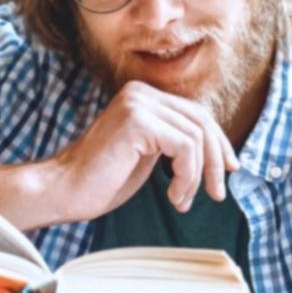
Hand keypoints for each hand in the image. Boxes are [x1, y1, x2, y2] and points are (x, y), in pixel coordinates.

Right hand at [49, 81, 238, 221]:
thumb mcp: (147, 155)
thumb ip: (172, 143)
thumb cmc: (101, 181)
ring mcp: (138, 103)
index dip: (218, 143)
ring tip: (181, 200)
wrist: (63, 191)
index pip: (196, 114)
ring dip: (197, 176)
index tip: (228, 171)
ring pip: (196, 137)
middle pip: (202, 121)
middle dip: (216, 160)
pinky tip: (173, 195)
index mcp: (143, 97)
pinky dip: (187, 177)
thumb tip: (216, 150)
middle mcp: (141, 93)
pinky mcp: (137, 121)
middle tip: (217, 193)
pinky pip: (185, 147)